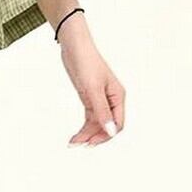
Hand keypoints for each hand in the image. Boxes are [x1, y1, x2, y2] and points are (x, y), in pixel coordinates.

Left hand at [58, 19, 124, 146]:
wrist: (74, 46)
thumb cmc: (86, 62)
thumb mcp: (92, 88)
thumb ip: (101, 110)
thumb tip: (111, 131)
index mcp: (118, 96)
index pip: (118, 123)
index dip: (106, 135)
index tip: (91, 143)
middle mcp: (111, 99)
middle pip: (107, 125)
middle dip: (94, 136)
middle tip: (79, 145)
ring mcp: (100, 98)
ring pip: (97, 122)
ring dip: (87, 133)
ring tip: (74, 142)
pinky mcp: (89, 96)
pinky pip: (90, 116)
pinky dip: (84, 126)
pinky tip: (77, 134)